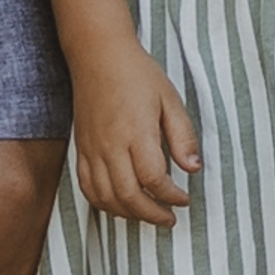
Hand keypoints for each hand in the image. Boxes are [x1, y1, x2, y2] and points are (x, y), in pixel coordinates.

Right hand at [67, 41, 200, 226]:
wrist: (98, 55)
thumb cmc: (137, 74)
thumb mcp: (170, 99)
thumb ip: (183, 136)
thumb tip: (193, 169)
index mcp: (136, 131)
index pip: (153, 179)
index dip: (171, 196)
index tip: (184, 199)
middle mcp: (110, 145)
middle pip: (128, 196)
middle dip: (152, 215)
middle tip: (170, 219)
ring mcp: (92, 149)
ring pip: (105, 197)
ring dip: (128, 214)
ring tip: (148, 215)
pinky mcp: (81, 149)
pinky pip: (87, 187)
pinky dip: (103, 204)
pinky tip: (120, 205)